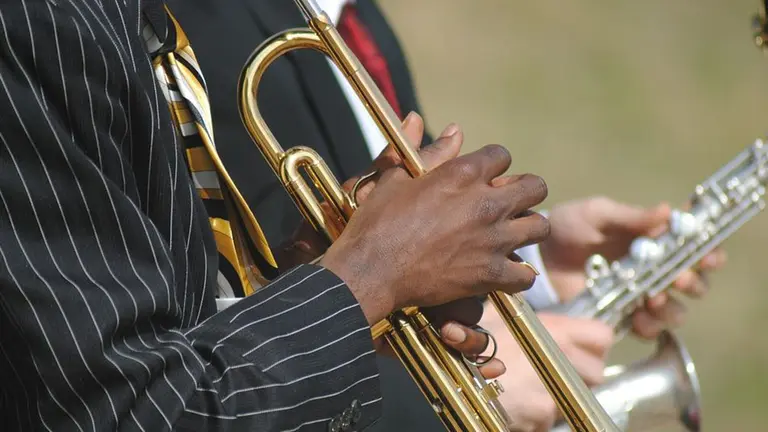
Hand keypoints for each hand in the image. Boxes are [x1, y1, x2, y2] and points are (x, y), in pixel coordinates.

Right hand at [279, 112, 517, 372]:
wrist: (370, 271)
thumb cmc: (376, 222)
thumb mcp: (396, 177)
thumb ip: (429, 151)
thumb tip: (452, 128)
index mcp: (462, 174)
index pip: (502, 155)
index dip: (493, 165)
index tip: (484, 178)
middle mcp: (485, 203)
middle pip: (535, 187)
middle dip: (525, 191)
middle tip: (509, 203)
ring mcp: (491, 240)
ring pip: (539, 227)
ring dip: (527, 229)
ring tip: (512, 235)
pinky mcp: (489, 274)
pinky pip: (526, 275)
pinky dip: (518, 274)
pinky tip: (506, 271)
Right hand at [479, 310, 613, 431]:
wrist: (452, 376)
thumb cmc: (468, 343)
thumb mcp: (496, 316)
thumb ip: (524, 318)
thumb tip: (531, 316)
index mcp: (554, 331)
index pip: (601, 336)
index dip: (593, 343)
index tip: (581, 347)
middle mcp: (559, 361)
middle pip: (595, 373)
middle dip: (579, 375)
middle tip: (554, 371)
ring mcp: (552, 392)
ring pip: (573, 398)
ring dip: (557, 396)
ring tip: (528, 386)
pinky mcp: (541, 417)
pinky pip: (548, 417)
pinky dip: (535, 414)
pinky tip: (515, 401)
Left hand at [540, 196, 726, 338]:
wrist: (538, 256)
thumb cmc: (568, 228)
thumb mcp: (597, 214)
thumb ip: (631, 217)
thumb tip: (668, 211)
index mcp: (653, 241)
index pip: (695, 248)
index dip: (709, 254)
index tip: (709, 256)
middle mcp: (653, 270)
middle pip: (694, 283)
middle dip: (693, 282)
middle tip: (680, 278)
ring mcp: (639, 295)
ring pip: (675, 310)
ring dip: (673, 306)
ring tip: (655, 298)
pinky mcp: (622, 316)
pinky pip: (649, 329)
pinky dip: (650, 325)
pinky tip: (640, 316)